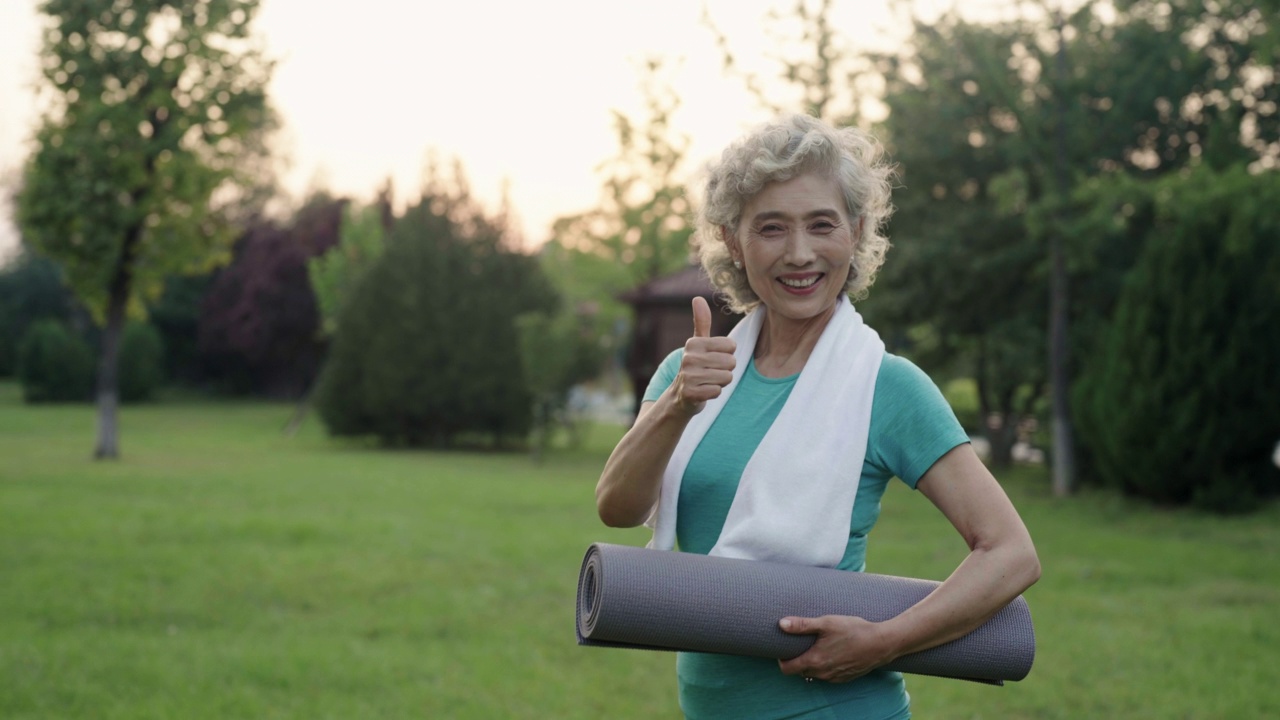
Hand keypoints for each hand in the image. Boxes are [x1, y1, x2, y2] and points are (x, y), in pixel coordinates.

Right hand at [669, 296, 735, 415]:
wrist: (680, 396)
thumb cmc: (695, 367)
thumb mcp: (698, 344)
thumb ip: (701, 322)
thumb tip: (697, 298)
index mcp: (693, 343)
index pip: (731, 346)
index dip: (727, 355)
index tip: (713, 359)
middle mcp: (689, 358)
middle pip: (731, 362)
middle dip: (725, 370)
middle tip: (711, 372)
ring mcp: (689, 376)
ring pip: (726, 377)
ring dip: (720, 382)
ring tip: (707, 381)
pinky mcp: (691, 393)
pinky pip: (718, 391)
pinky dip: (714, 393)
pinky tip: (704, 391)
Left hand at [776, 615, 898, 683]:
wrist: (881, 643)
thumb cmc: (853, 630)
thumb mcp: (826, 623)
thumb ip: (802, 625)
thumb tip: (781, 624)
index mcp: (814, 661)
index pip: (787, 669)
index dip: (782, 660)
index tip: (784, 648)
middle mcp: (823, 674)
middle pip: (800, 671)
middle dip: (797, 659)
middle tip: (801, 643)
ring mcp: (834, 678)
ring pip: (814, 674)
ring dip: (812, 663)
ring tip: (818, 646)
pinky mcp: (845, 678)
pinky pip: (828, 675)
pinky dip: (825, 666)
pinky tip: (833, 652)